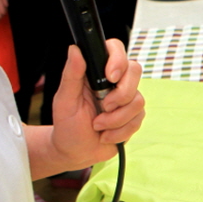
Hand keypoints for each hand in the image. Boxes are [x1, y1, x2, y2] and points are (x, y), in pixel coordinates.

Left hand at [48, 41, 145, 168]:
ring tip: (98, 126)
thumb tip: (75, 49)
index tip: (110, 77)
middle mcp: (115, 82)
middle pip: (135, 71)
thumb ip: (72, 74)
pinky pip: (137, 120)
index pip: (116, 49)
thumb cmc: (67, 125)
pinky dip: (119, 131)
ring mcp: (126, 99)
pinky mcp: (134, 116)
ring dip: (116, 119)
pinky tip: (106, 135)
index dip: (118, 60)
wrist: (75, 152)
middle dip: (121, 94)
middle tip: (104, 107)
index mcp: (96, 72)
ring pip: (138, 100)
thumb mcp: (65, 99)